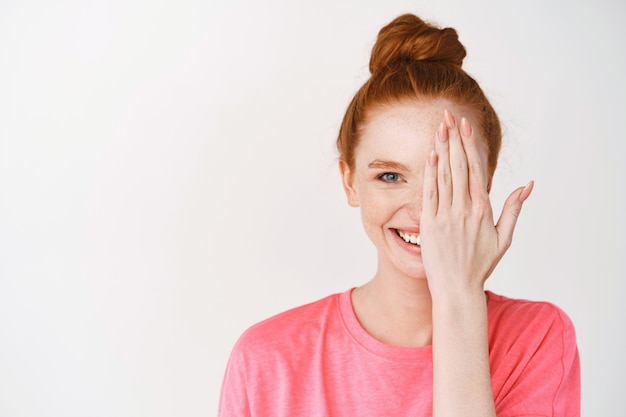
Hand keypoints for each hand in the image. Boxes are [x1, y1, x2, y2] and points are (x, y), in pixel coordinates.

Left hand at [420, 109, 532, 297]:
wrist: (457, 288)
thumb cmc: (480, 265)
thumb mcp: (504, 238)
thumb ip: (514, 209)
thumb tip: (528, 184)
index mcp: (483, 210)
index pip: (475, 169)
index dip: (469, 145)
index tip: (465, 125)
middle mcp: (465, 209)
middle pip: (458, 166)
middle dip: (453, 139)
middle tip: (449, 116)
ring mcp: (446, 216)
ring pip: (444, 176)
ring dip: (441, 149)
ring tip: (438, 128)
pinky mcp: (430, 224)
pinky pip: (430, 193)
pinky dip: (430, 173)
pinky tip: (430, 155)